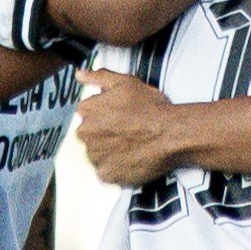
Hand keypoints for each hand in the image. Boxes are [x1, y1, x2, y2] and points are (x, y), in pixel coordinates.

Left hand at [78, 70, 183, 186]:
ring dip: (110, 152)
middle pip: (90, 135)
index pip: (88, 113)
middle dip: (105, 134)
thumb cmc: (151, 108)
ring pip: (98, 154)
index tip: (120, 116)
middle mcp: (86, 134)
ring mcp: (96, 156)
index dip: (105, 114)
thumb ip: (99, 77)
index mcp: (88, 110)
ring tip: (131, 146)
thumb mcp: (126, 82)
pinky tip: (131, 159)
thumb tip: (79, 74)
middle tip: (128, 132)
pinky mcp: (108, 174)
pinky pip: (107, 172)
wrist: (171, 134)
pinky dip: (117, 168)